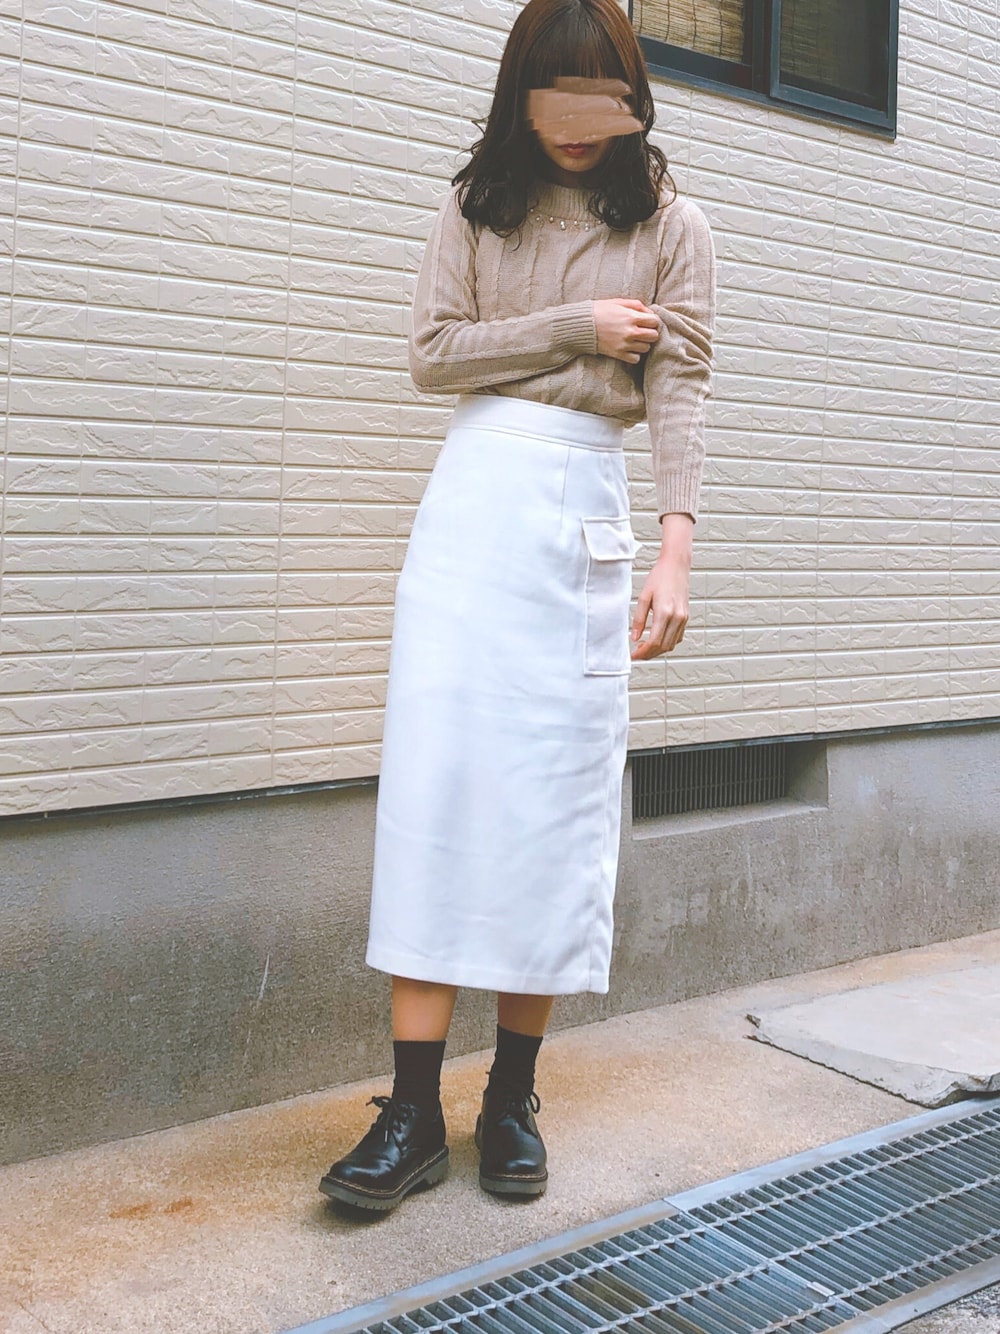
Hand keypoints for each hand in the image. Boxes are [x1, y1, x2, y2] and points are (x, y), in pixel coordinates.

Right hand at [593, 298, 659, 364]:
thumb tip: (651, 313)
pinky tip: (629, 348)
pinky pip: (636, 359)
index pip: (655, 321)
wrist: (583, 326)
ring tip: (634, 339)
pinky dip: (635, 355)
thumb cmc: (600, 310)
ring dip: (643, 344)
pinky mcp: (618, 354)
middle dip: (650, 332)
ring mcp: (624, 344)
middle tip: (642, 331)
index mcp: (631, 317)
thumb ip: (636, 305)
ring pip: (646, 348)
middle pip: (654, 336)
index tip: (647, 321)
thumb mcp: (618, 302)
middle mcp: (630, 331)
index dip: (653, 321)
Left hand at [630, 514, 692, 659]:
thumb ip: (638, 619)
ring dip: (658, 650)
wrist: (676, 565)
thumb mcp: (643, 596)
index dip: (643, 652)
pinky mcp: (686, 617)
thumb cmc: (659, 576)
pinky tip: (656, 639)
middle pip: (663, 646)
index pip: (654, 641)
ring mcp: (683, 618)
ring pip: (672, 644)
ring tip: (644, 647)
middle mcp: (677, 617)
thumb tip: (634, 637)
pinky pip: (678, 637)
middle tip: (637, 654)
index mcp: (665, 612)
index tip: (634, 656)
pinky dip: (667, 642)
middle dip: (649, 654)